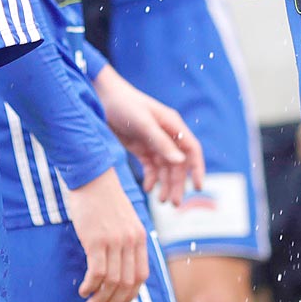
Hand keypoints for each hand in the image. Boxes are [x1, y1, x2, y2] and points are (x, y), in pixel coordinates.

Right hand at [60, 166, 148, 301]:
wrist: (91, 175)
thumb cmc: (103, 198)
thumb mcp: (123, 220)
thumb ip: (125, 241)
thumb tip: (118, 268)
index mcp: (140, 237)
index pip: (141, 276)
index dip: (130, 296)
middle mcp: (131, 241)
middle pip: (127, 284)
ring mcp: (115, 241)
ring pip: (112, 282)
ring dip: (100, 299)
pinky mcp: (96, 240)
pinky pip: (97, 272)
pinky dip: (90, 286)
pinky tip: (82, 290)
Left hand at [94, 64, 204, 205]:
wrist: (102, 97)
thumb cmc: (126, 105)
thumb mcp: (143, 124)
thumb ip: (161, 143)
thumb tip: (180, 162)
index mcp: (173, 126)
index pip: (192, 150)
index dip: (197, 169)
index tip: (198, 187)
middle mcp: (167, 135)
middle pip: (178, 164)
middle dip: (178, 184)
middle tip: (174, 204)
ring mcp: (154, 142)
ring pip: (165, 168)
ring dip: (165, 184)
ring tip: (162, 202)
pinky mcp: (141, 148)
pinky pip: (151, 167)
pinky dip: (151, 179)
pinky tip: (147, 189)